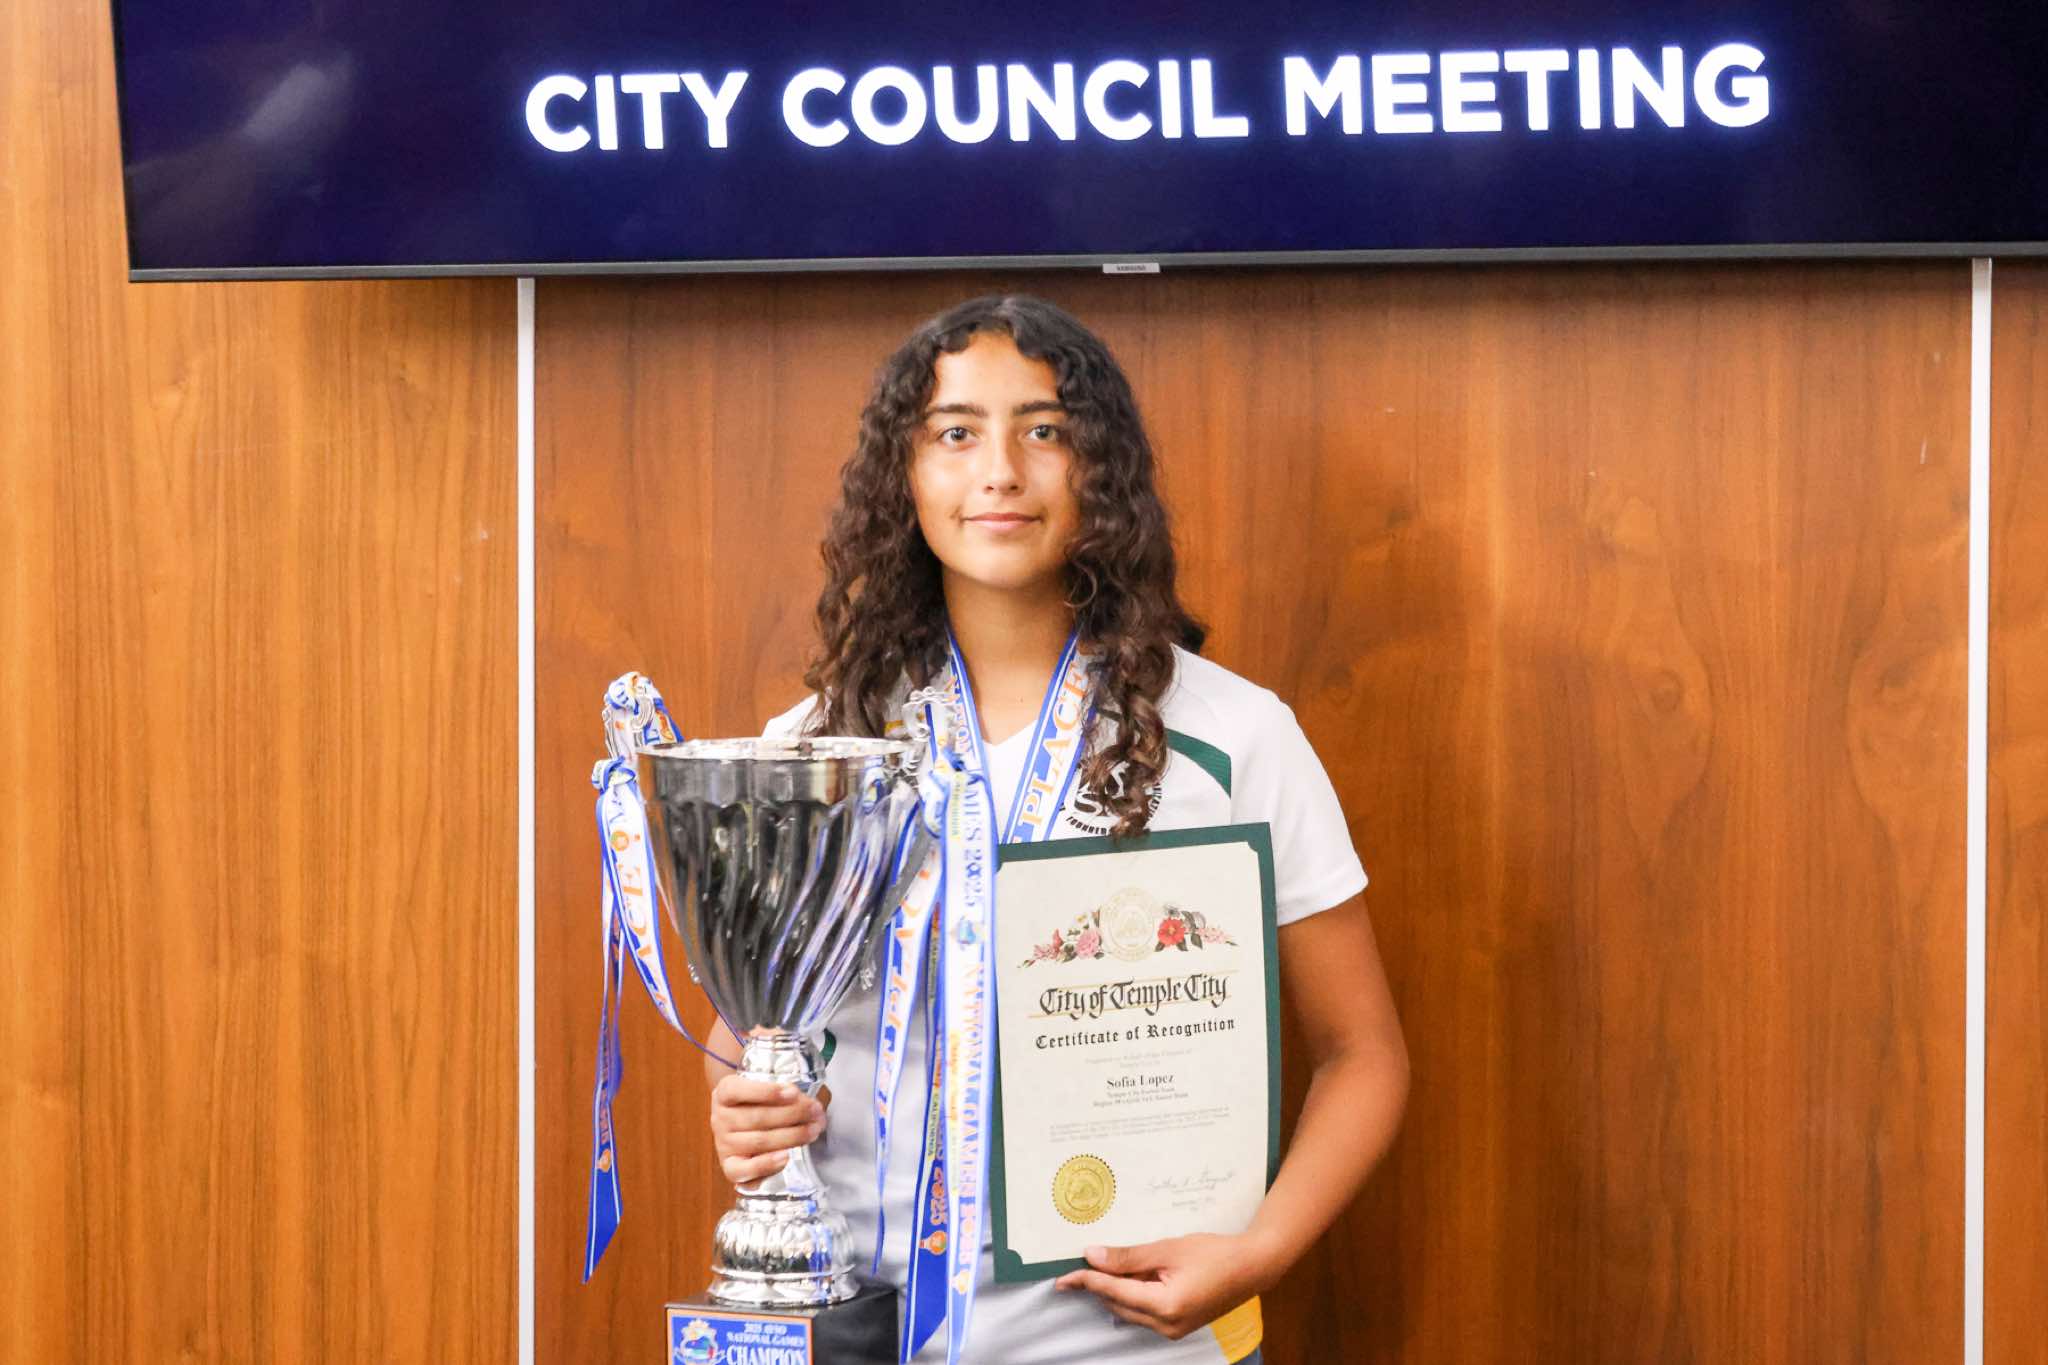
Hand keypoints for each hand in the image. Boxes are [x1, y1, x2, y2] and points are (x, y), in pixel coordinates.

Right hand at [706, 1075, 829, 1185]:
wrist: (740, 1125)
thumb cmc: (757, 1104)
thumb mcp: (764, 1089)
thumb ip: (783, 1092)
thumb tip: (809, 1104)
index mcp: (724, 1092)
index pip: (738, 1090)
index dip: (766, 1091)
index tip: (793, 1092)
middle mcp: (720, 1118)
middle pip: (757, 1117)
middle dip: (793, 1114)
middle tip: (816, 1111)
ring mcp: (723, 1144)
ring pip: (759, 1141)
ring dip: (791, 1136)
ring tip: (813, 1130)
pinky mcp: (730, 1167)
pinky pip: (746, 1171)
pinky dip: (767, 1164)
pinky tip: (786, 1156)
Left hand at [1053, 1233, 1271, 1339]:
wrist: (1252, 1267)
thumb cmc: (1214, 1254)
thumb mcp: (1167, 1249)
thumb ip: (1128, 1257)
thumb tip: (1093, 1256)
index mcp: (1164, 1306)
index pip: (1114, 1292)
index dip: (1087, 1281)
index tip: (1064, 1276)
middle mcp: (1167, 1326)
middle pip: (1118, 1305)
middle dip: (1097, 1286)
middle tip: (1076, 1268)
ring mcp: (1173, 1330)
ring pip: (1129, 1311)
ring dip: (1114, 1291)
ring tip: (1099, 1268)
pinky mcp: (1178, 1326)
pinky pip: (1144, 1313)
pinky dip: (1131, 1296)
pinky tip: (1127, 1278)